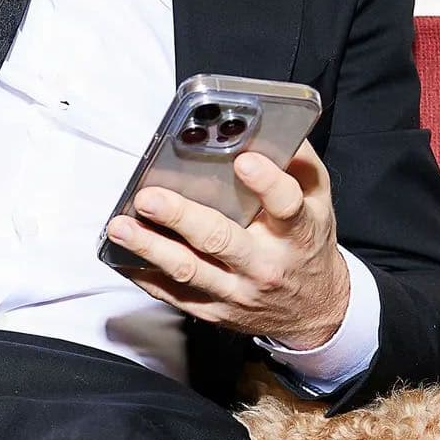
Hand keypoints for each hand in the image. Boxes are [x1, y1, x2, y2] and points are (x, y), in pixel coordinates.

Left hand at [104, 141, 349, 346]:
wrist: (314, 310)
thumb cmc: (307, 247)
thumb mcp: (318, 203)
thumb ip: (300, 165)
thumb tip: (273, 130)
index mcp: (297, 232)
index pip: (285, 205)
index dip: (266, 183)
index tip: (244, 161)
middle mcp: (265, 264)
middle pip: (221, 240)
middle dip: (181, 217)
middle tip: (149, 198)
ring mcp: (238, 291)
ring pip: (189, 270)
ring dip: (150, 247)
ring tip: (120, 227)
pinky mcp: (216, 310)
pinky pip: (174, 294)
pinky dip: (145, 275)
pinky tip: (122, 255)